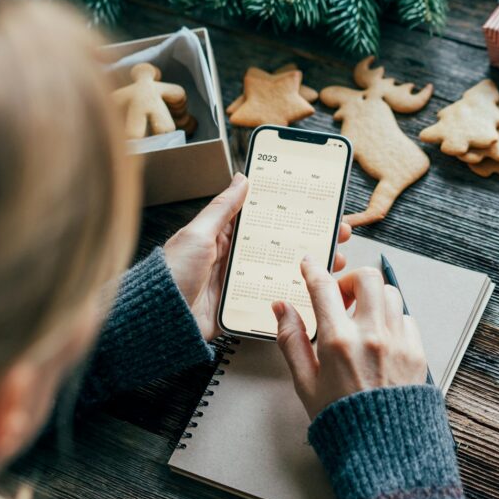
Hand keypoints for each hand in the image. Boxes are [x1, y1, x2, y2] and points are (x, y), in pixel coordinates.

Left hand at [164, 174, 351, 339]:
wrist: (161, 320)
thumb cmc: (172, 275)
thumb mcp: (198, 234)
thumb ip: (222, 209)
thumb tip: (241, 178)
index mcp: (223, 236)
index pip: (265, 218)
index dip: (291, 211)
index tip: (317, 205)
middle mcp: (235, 258)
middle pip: (281, 245)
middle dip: (310, 239)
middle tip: (338, 233)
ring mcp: (241, 283)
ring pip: (283, 270)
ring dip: (308, 267)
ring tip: (333, 262)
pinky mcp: (243, 306)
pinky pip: (273, 297)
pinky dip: (293, 294)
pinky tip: (314, 290)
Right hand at [272, 259, 427, 419]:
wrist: (384, 450)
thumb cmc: (342, 421)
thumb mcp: (305, 383)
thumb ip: (291, 340)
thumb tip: (282, 309)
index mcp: (338, 342)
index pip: (323, 288)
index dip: (313, 270)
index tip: (309, 265)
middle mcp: (371, 335)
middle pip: (367, 277)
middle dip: (351, 280)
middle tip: (341, 297)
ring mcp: (398, 341)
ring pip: (390, 293)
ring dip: (373, 298)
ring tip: (361, 318)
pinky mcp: (417, 351)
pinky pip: (406, 317)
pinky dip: (391, 319)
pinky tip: (380, 338)